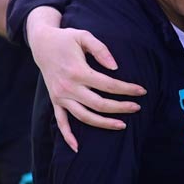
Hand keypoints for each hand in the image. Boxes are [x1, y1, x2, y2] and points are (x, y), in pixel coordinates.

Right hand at [27, 10, 146, 151]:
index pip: (108, 85)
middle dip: (120, 107)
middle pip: (99, 104)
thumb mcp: (83, 36)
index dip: (127, 89)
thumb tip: (115, 67)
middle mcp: (68, 87)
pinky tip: (78, 147)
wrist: (41, 44)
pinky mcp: (55, 101)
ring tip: (122, 125)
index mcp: (78, 71)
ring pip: (84, 116)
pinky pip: (61, 122)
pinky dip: (67, 136)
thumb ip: (100, 49)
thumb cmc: (66, 39)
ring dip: (103, 123)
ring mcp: (60, 96)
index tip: (142, 91)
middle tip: (137, 107)